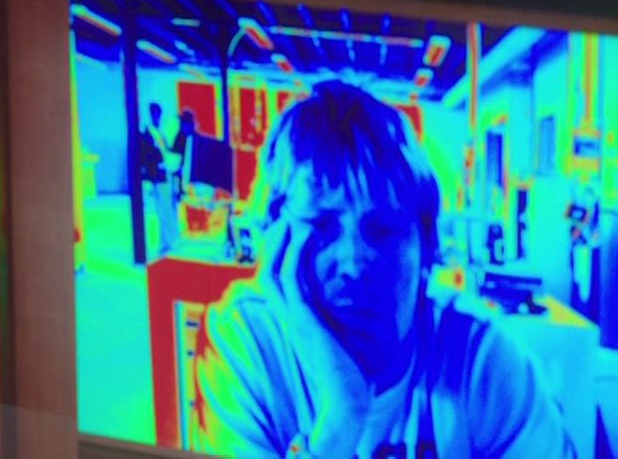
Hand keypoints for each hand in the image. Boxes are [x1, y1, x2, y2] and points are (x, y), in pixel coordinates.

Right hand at [261, 219, 369, 457]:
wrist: (347, 399)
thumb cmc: (349, 372)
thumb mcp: (340, 338)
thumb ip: (336, 320)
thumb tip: (347, 302)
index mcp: (296, 323)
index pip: (277, 284)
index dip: (280, 256)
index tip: (292, 233)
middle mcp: (289, 320)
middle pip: (268, 273)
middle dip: (275, 244)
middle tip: (287, 218)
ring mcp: (293, 320)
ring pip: (275, 272)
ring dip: (283, 242)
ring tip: (296, 218)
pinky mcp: (303, 320)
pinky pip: (294, 279)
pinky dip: (296, 253)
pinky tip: (308, 235)